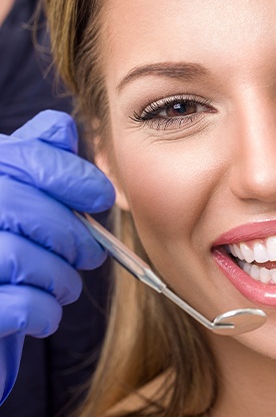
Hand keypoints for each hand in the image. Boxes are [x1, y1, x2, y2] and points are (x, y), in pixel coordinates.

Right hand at [0, 110, 114, 404]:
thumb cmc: (5, 241)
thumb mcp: (14, 192)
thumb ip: (36, 158)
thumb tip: (62, 128)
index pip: (27, 159)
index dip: (72, 176)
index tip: (101, 196)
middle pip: (28, 210)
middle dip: (73, 236)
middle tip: (91, 254)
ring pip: (20, 258)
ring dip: (61, 277)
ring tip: (66, 285)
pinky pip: (18, 305)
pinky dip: (44, 311)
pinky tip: (45, 311)